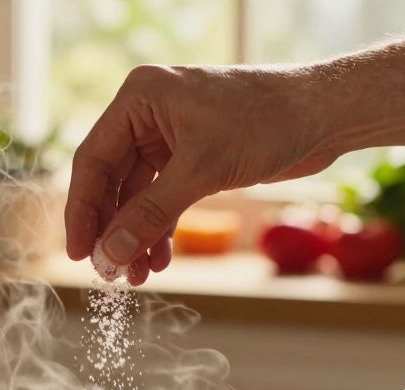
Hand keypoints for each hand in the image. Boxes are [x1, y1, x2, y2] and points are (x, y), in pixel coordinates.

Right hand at [64, 64, 340, 283]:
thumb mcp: (201, 170)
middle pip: (112, 181)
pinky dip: (160, 230)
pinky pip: (162, 199)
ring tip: (136, 276)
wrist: (324, 114)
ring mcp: (170, 136)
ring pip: (137, 196)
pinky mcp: (193, 157)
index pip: (93, 159)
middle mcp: (148, 114)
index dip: (83, 211)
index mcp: (139, 98)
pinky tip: (159, 260)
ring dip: (136, 237)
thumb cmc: (266, 121)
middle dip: (113, 230)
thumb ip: (150, 214)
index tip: (80, 254)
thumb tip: (110, 255)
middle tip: (110, 273)